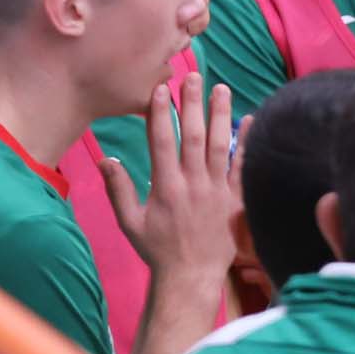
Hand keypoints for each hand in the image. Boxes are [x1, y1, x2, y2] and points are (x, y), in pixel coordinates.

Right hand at [106, 73, 240, 288]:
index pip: (161, 142)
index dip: (160, 114)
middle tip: (192, 76)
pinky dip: (247, 143)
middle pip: (192, 136)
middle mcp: (193, 185)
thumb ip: (119, 190)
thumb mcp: (130, 223)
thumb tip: (104, 159)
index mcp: (165, 188)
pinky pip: (242, 167)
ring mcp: (217, 191)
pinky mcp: (235, 200)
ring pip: (218, 146)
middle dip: (192, 104)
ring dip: (219, 115)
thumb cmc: (158, 251)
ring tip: (220, 88)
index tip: (160, 89)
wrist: (191, 277)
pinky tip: (250, 120)